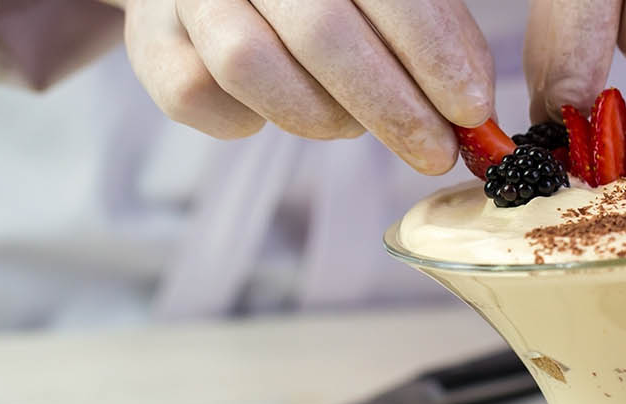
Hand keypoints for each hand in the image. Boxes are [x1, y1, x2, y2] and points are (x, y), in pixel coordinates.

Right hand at [116, 0, 492, 173]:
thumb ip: (433, 30)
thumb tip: (475, 107)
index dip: (433, 54)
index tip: (470, 110)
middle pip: (322, 33)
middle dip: (391, 108)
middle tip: (433, 152)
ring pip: (249, 66)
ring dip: (320, 116)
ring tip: (353, 126)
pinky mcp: (150, 38)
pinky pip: (196, 97)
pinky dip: (245, 122)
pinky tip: (274, 112)